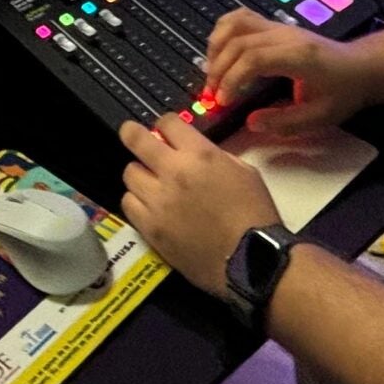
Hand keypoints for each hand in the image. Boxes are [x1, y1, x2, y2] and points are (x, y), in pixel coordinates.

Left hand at [119, 115, 282, 294]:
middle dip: (132, 133)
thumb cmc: (255, 215)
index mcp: (200, 155)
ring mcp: (158, 201)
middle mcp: (173, 173)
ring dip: (140, 174)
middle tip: (131, 134)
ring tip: (150, 181)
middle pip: (136, 140)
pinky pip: (129, 204)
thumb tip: (193, 153)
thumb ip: (214, 156)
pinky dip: (137, 201)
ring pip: (129, 174)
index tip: (164, 130)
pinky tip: (148, 205)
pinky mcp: (150, 228)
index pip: (167, 123)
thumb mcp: (244, 171)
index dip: (165, 124)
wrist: (250, 260)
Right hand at [204, 10, 373, 139]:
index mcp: (298, 56)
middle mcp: (285, 35)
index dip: (233, 78)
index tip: (223, 101)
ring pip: (235, 23)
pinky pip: (241, 18)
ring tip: (212, 73)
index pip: (254, 58)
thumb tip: (251, 123)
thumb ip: (286, 122)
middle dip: (219, 68)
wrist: (361, 66)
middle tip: (212, 95)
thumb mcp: (321, 117)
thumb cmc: (343, 93)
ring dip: (216, 47)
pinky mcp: (274, 25)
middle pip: (239, 41)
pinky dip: (223, 33)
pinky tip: (220, 55)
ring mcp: (279, 26)